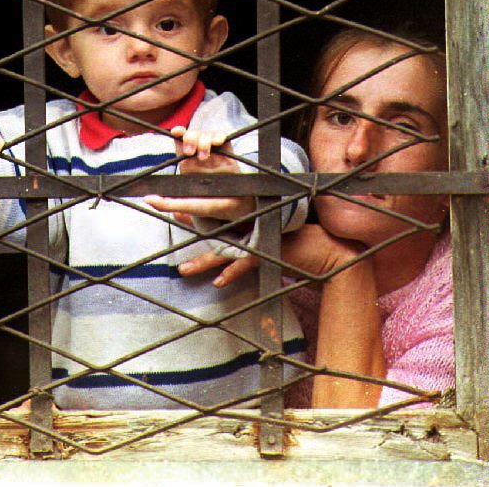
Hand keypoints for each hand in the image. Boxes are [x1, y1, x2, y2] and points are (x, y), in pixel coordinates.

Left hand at [144, 126, 253, 223]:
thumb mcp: (187, 206)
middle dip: (190, 137)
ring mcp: (215, 154)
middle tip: (190, 152)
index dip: (178, 133)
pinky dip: (220, 136)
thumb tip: (147, 199)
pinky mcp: (228, 155)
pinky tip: (218, 142)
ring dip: (204, 139)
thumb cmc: (208, 206)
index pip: (180, 142)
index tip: (176, 132)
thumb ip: (167, 204)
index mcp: (188, 164)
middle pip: (193, 134)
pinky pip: (224, 138)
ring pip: (207, 134)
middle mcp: (200, 156)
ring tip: (205, 156)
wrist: (234, 210)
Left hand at [178, 224, 364, 286]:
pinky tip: (220, 282)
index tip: (168, 206)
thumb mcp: (268, 236)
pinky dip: (233, 273)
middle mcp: (247, 227)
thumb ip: (247, 236)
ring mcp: (256, 240)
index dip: (191, 211)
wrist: (324, 250)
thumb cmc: (295, 244)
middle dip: (186, 216)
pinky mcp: (267, 253)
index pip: (213, 214)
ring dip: (203, 262)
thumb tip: (227, 246)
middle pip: (211, 226)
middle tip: (163, 210)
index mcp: (245, 220)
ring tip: (183, 270)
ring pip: (223, 250)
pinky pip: (246, 264)